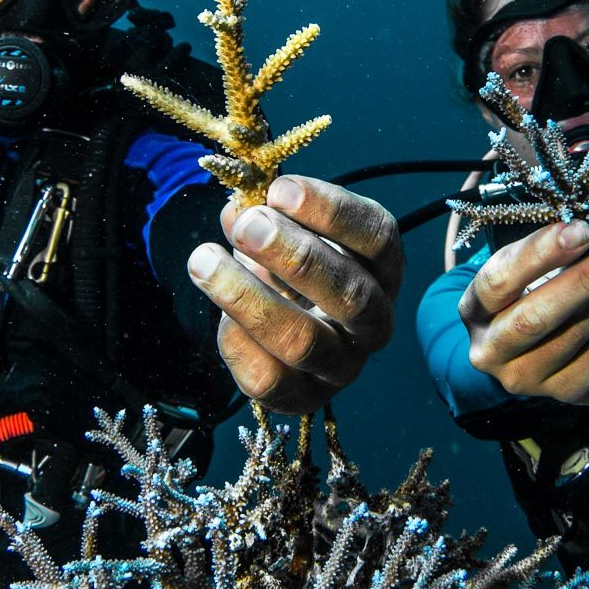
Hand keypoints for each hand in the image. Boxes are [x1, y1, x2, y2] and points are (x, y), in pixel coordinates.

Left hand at [187, 175, 402, 412]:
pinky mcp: (302, 398)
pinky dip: (236, 338)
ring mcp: (342, 367)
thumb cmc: (292, 266)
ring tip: (204, 259)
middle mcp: (375, 322)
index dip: (330, 212)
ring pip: (303, 342)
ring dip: (248, 297)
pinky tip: (218, 312)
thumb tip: (237, 209)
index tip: (279, 190)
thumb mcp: (287, 230)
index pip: (377, 238)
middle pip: (350, 295)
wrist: (286, 324)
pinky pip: (266, 376)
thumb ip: (266, 214)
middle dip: (294, 256)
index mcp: (384, 270)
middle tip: (248, 225)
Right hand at [459, 217, 588, 405]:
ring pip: (577, 333)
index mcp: (475, 311)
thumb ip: (560, 247)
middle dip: (585, 278)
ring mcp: (527, 377)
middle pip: (536, 317)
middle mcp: (491, 350)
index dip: (540, 253)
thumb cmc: (534, 298)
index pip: (498, 280)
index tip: (579, 230)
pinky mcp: (568, 390)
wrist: (545, 354)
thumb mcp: (533, 269)